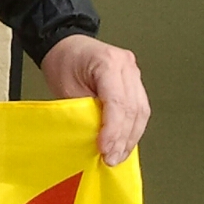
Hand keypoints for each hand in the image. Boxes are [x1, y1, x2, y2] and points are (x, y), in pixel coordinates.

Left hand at [40, 33, 149, 166]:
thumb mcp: (66, 88)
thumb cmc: (62, 61)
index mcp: (108, 62)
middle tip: (112, 159)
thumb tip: (96, 138)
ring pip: (141, 111)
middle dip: (123, 138)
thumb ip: (83, 111)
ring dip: (131, 137)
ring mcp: (133, 73)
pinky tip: (124, 144)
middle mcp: (127, 66)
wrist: (65, 45)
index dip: (113, 129)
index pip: (117, 102)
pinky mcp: (134, 82)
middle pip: (133, 108)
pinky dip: (132, 129)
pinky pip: (139, 108)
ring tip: (118, 156)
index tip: (105, 149)